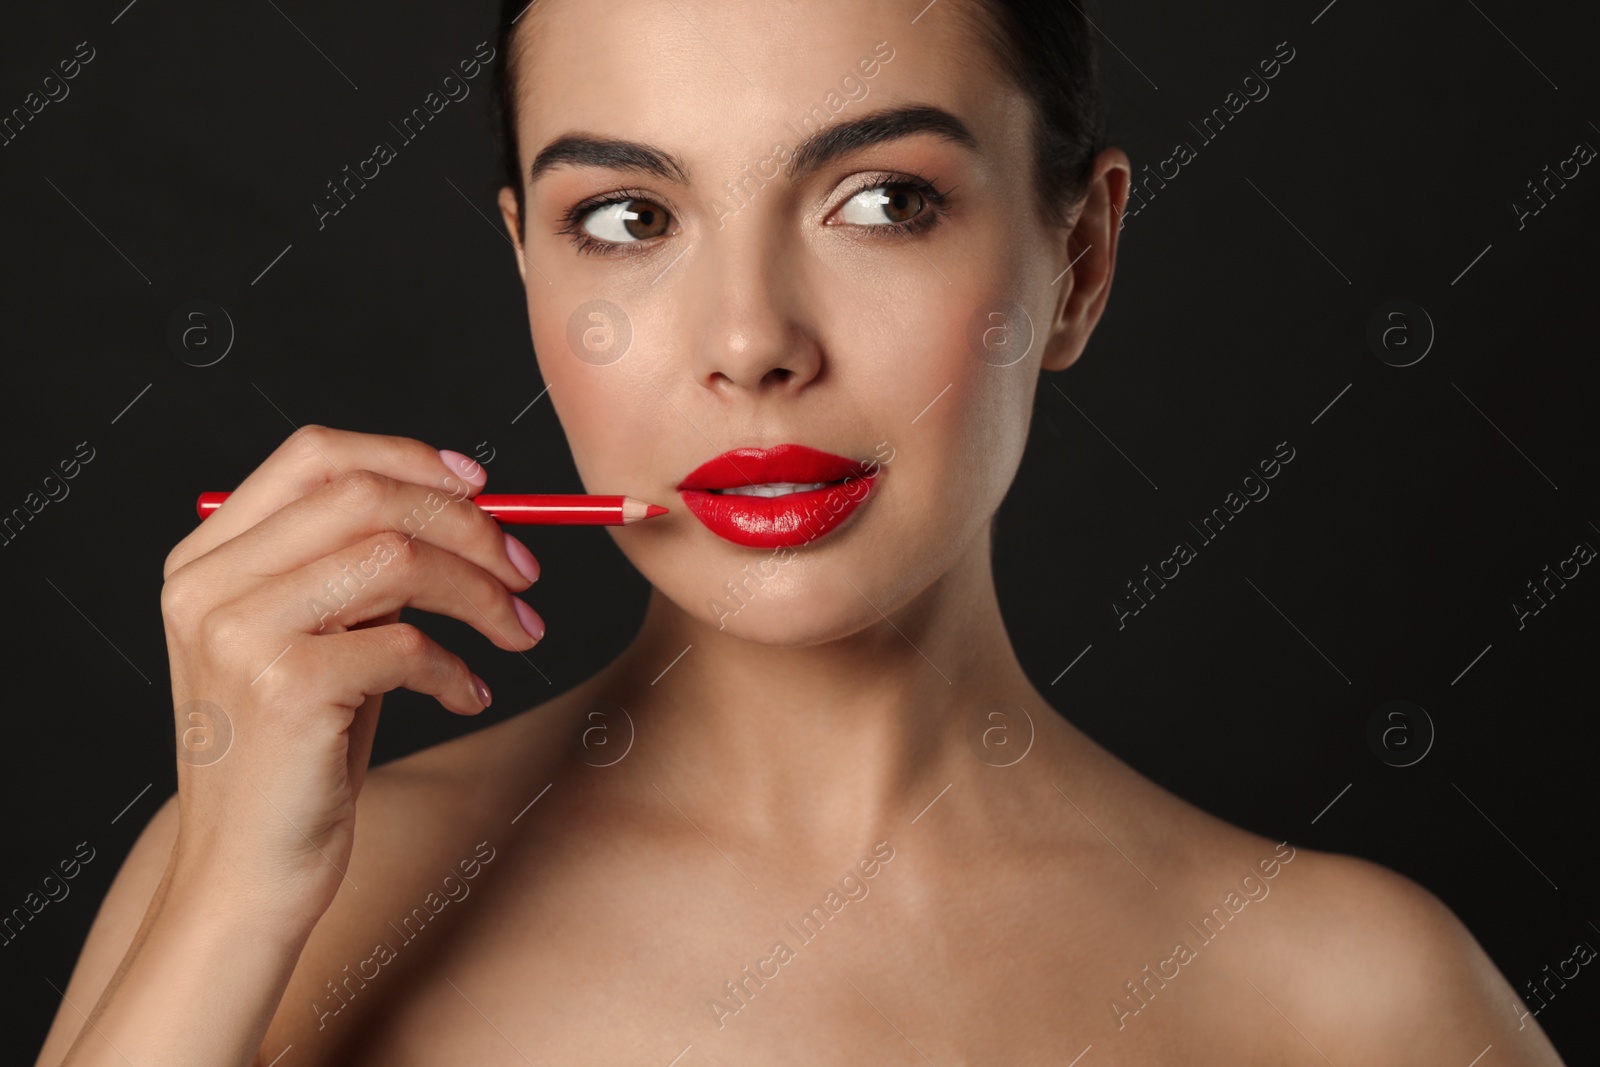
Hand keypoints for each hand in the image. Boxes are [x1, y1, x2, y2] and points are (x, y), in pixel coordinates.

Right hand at [157, 426, 542, 924]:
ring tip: (519, 632)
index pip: (313, 455)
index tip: (482, 487)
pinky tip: (469, 696)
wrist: (245, 875)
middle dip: (468, 526)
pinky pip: (407, 644)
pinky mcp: (283, 688)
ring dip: (480, 593)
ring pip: (396, 557)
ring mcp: (239, 633)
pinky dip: (458, 668)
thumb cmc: (297, 756)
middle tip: (525, 571)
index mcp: (207, 558)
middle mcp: (209, 584)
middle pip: (365, 496)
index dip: (408, 456)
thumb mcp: (319, 641)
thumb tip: (466, 507)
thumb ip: (359, 570)